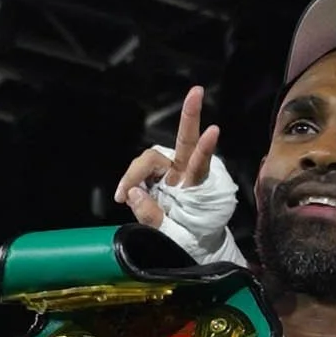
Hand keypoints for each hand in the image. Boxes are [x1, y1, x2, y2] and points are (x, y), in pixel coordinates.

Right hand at [116, 86, 222, 231]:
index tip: (213, 130)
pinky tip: (124, 195)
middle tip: (197, 91)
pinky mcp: (158, 177)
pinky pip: (141, 170)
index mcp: (198, 187)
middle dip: (190, 115)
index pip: (200, 163)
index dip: (204, 148)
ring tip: (122, 196)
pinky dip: (130, 180)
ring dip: (134, 172)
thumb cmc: (189, 238)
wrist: (193, 246)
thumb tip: (132, 192)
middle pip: (185, 140)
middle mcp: (185, 174)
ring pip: (151, 157)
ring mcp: (171, 173)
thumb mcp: (171, 235)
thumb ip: (152, 215)